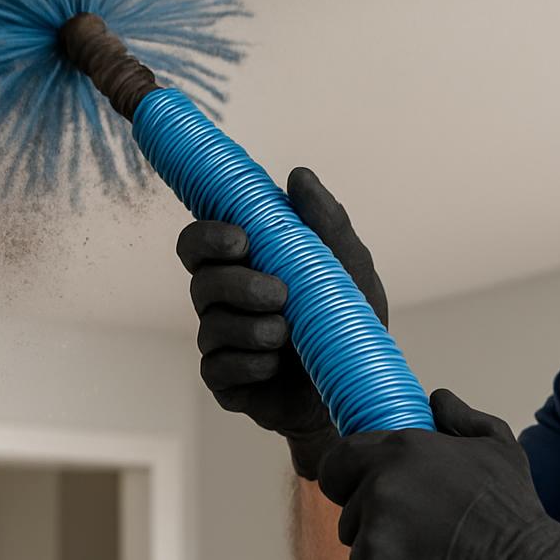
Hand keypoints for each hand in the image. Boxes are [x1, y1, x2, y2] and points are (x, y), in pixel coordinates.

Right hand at [175, 166, 388, 479]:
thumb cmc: (347, 319)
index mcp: (244, 265)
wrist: (359, 383)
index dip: (208, 236)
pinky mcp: (226, 382)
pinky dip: (250, 365)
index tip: (241, 240)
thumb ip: (324, 221)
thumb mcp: (347, 267)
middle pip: (199, 281)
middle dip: (236, 284)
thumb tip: (298, 176)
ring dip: (252, 328)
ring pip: (211, 327)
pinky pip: (219, 368)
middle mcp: (224, 301)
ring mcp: (222, 342)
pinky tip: (275, 366)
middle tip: (279, 293)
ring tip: (288, 335)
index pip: (201, 242)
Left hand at [317, 387, 559, 559]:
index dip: (347, 479)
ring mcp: (373, 543)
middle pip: (350, 515)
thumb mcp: (498, 448)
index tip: (361, 493)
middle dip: (377, 527)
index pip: (337, 462)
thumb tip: (438, 399)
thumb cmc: (514, 514)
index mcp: (398, 454)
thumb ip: (461, 418)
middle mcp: (378, 493)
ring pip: (360, 557)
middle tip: (423, 539)